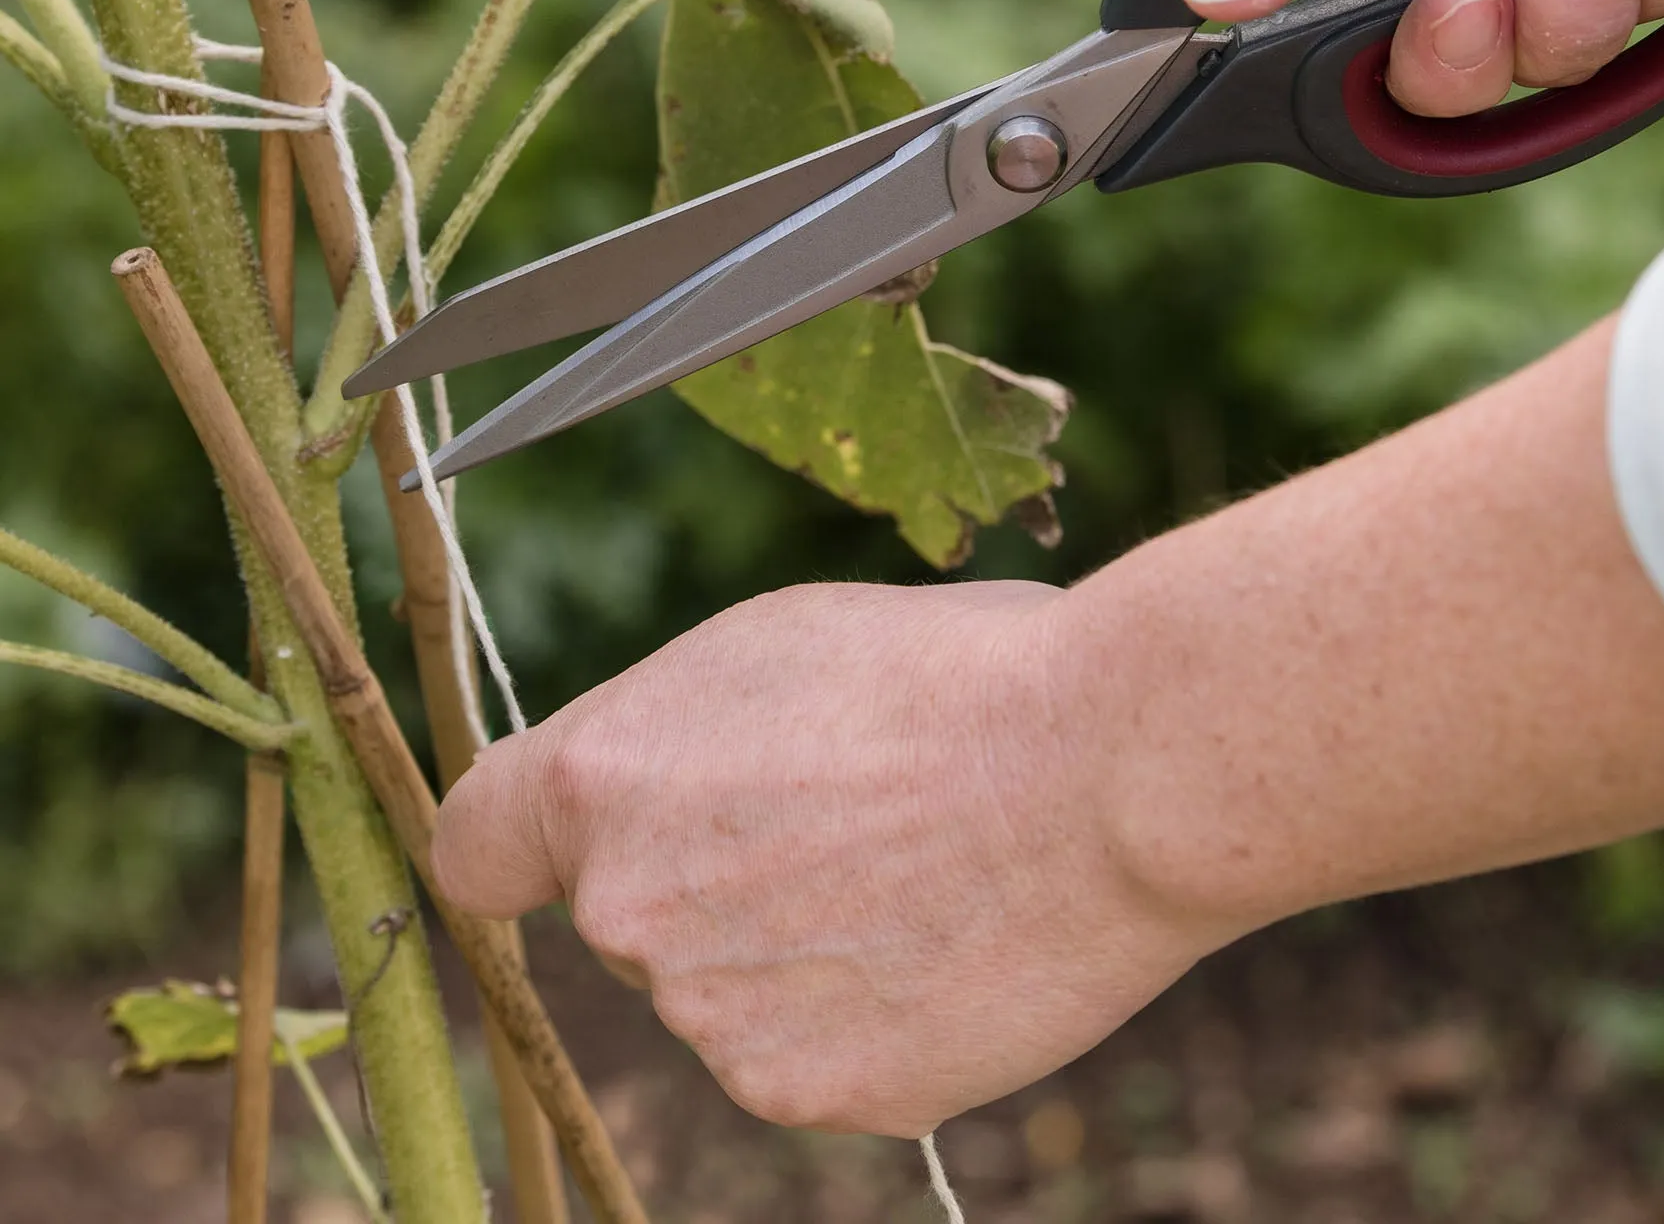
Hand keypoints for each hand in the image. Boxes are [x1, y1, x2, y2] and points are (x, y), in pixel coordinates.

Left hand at [432, 580, 1219, 1136]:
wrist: (1106, 775)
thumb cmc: (961, 672)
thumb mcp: (786, 647)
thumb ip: (683, 734)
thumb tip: (678, 782)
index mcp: (604, 775)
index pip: (476, 844)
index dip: (525, 846)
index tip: (568, 848)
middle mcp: (629, 910)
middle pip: (633, 916)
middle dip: (712, 881)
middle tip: (850, 820)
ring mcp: (715, 1022)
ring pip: (730, 992)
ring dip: (797, 951)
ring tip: (927, 872)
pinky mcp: (808, 1097)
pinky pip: (815, 1055)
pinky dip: (869, 1017)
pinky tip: (951, 945)